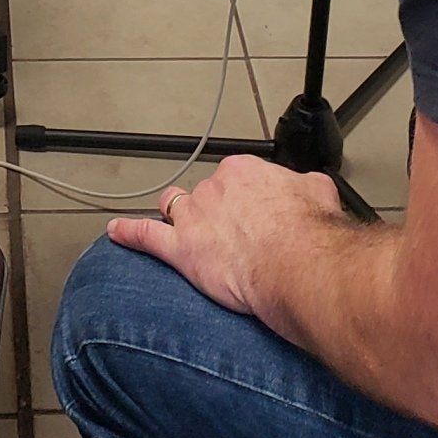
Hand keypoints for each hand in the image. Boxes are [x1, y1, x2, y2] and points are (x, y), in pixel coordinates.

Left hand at [108, 155, 347, 319]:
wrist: (297, 264)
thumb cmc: (309, 235)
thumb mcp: (320, 193)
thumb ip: (307, 186)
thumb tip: (309, 187)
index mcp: (244, 172)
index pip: (235, 179)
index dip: (243, 199)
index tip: (253, 213)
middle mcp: (214, 189)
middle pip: (205, 195)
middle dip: (215, 212)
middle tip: (233, 235)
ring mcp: (194, 218)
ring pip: (174, 208)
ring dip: (175, 216)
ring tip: (181, 227)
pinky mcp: (182, 251)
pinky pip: (147, 237)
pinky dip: (129, 233)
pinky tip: (116, 231)